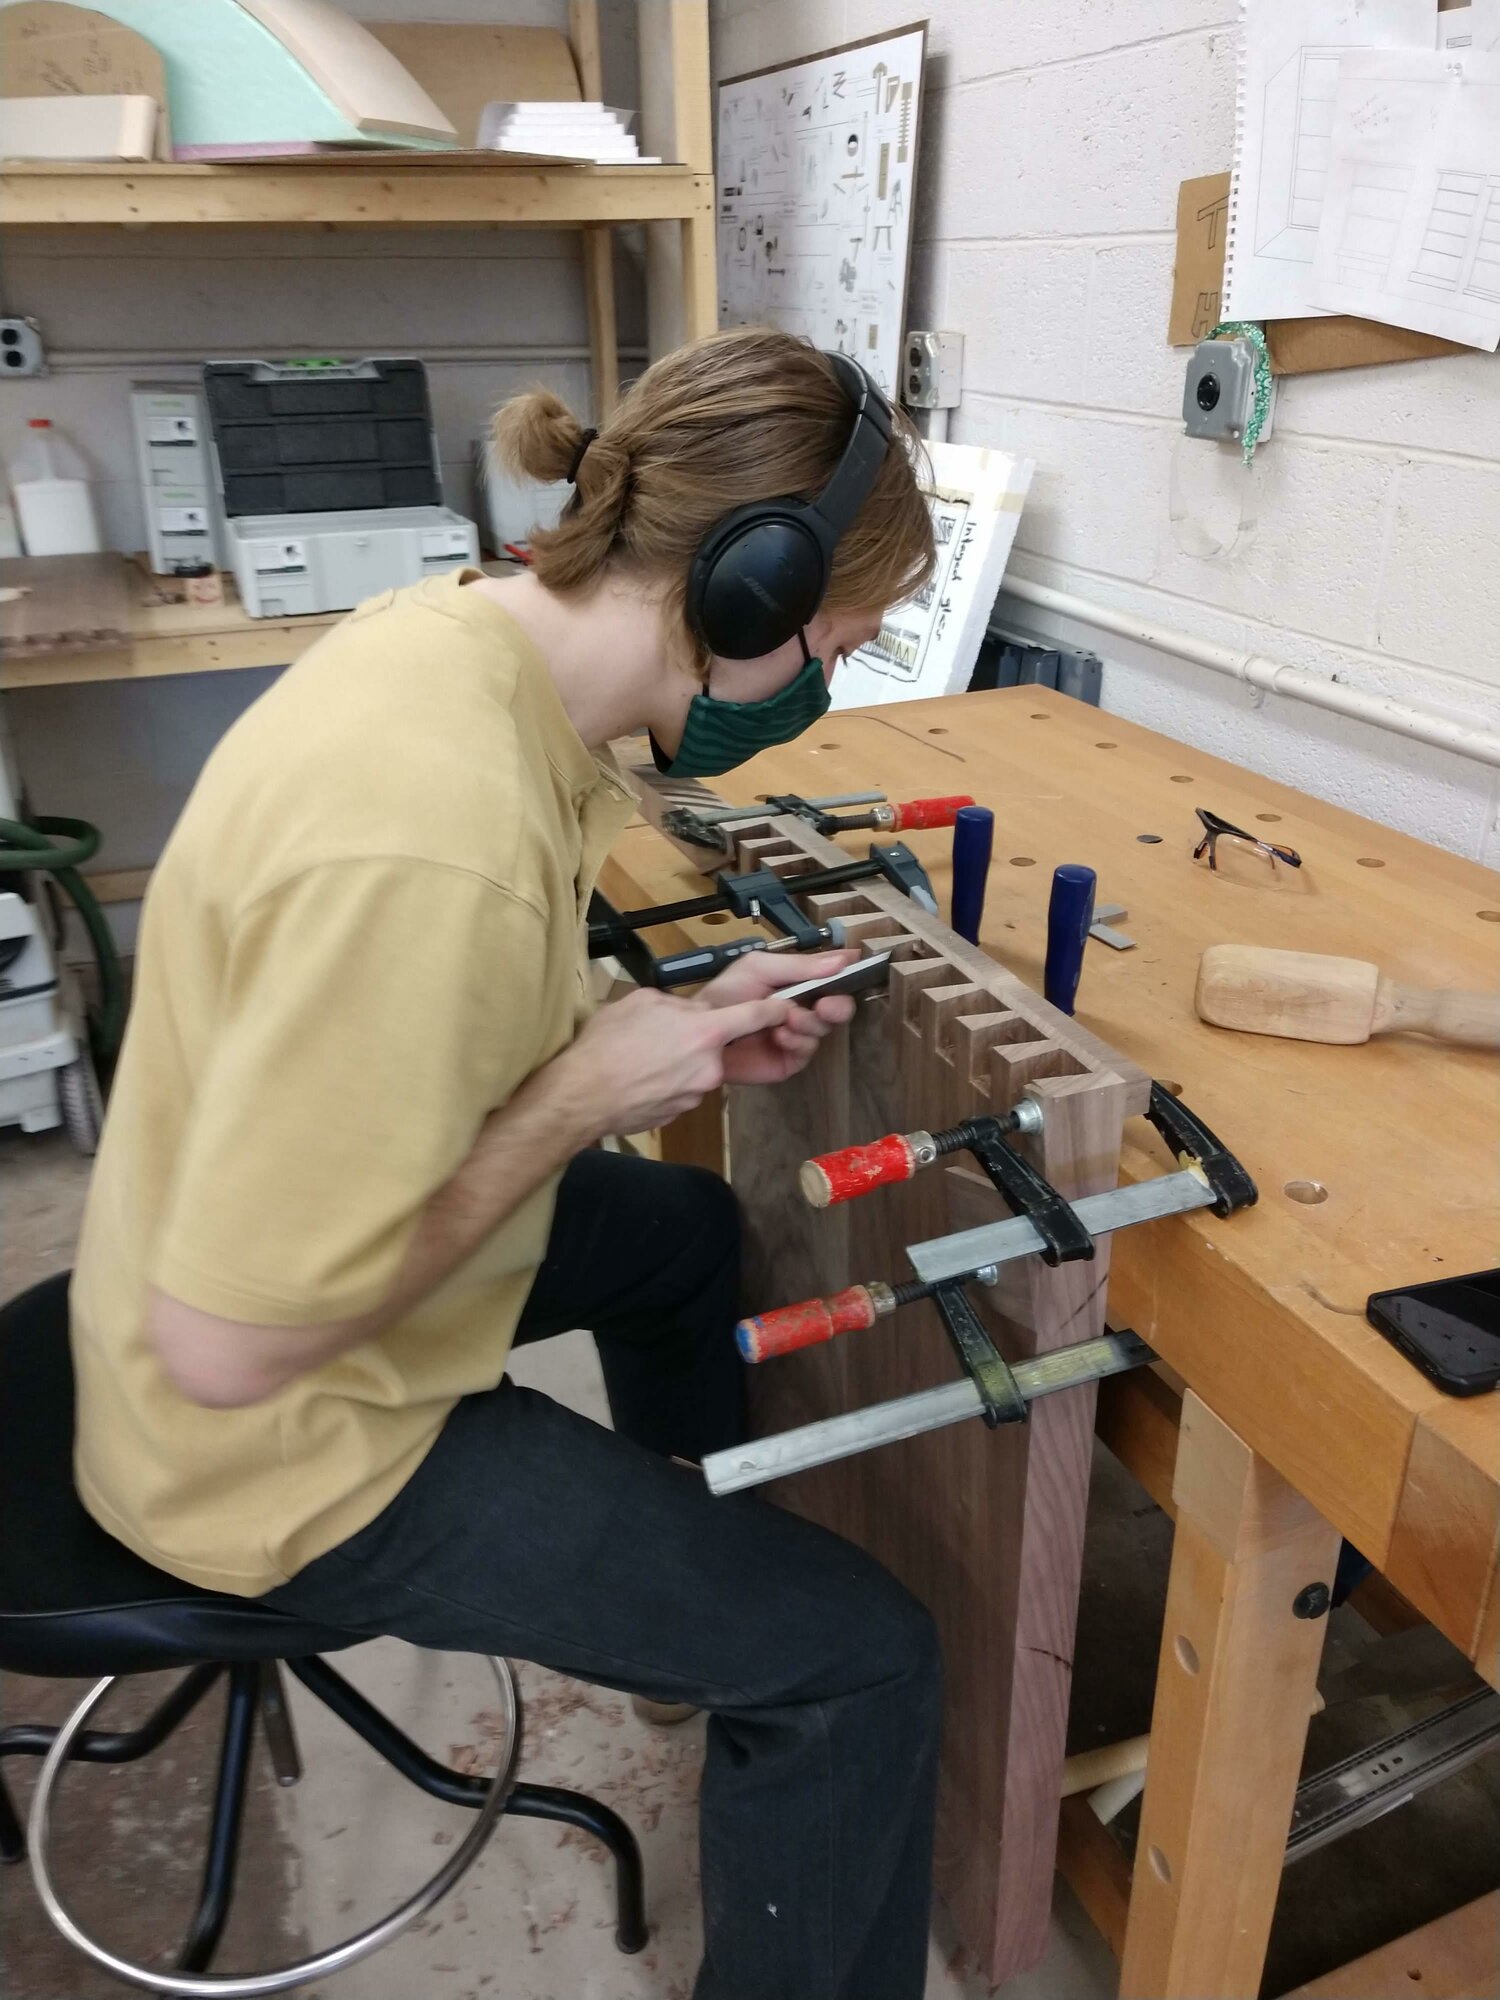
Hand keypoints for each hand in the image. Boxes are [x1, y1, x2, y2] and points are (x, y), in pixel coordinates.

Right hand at [544, 985, 793, 1137]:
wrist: (582, 1096)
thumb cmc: (607, 1045)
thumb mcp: (642, 1002)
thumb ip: (676, 1005)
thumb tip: (688, 1013)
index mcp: (705, 1031)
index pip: (757, 1015)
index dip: (775, 1008)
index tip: (787, 1006)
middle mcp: (709, 1065)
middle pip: (719, 1045)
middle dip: (699, 1038)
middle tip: (664, 1035)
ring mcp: (697, 1093)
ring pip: (698, 1067)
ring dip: (681, 1060)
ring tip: (645, 1058)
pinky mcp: (681, 1111)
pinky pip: (683, 1088)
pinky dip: (669, 1081)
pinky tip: (642, 1077)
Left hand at [700, 948, 858, 1085]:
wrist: (702, 1030)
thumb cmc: (727, 994)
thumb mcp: (760, 968)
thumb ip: (800, 965)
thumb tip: (843, 959)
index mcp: (799, 981)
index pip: (834, 976)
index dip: (847, 974)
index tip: (856, 970)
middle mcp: (804, 1006)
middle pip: (840, 1007)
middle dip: (837, 1006)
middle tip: (824, 1006)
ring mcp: (798, 1033)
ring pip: (824, 1029)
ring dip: (808, 1023)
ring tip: (785, 1020)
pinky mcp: (790, 1058)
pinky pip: (808, 1050)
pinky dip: (797, 1041)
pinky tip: (779, 1036)